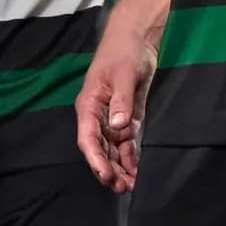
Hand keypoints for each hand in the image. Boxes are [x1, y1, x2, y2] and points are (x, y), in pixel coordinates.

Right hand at [76, 3, 161, 193]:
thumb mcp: (123, 74)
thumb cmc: (123, 52)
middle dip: (108, 168)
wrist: (136, 38)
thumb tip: (116, 125)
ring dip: (119, 166)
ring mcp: (112, 117)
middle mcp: (97, 115)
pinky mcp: (126, 116)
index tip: (106, 175)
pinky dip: (130, 156)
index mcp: (89, 104)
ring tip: (131, 185)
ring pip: (112, 148)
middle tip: (123, 187)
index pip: (88, 137)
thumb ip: (120, 100)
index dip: (95, 158)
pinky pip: (125, 142)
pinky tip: (137, 170)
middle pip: (99, 148)